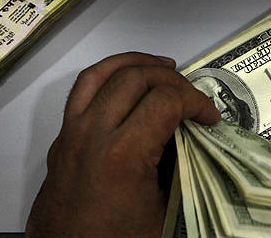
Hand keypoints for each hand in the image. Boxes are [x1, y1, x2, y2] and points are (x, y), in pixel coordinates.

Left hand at [25, 52, 218, 236]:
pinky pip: (81, 90)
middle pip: (135, 78)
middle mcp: (92, 135)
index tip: (208, 116)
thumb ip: (177, 164)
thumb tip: (188, 134)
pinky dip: (106, 74)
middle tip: (191, 96)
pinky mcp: (62, 137)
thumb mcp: (162, 208)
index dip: (195, 102)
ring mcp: (71, 132)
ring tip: (161, 66)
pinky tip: (123, 79)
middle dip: (172, 80)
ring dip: (135, 63)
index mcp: (122, 155)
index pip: (165, 101)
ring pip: (101, 73)